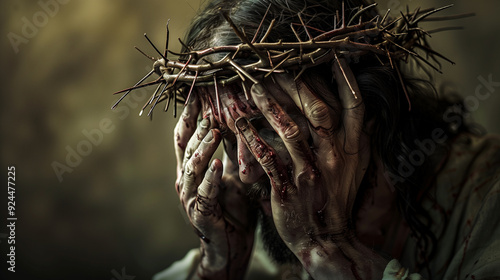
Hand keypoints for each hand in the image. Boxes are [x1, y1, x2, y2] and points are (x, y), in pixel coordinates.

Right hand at [174, 98, 255, 278]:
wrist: (230, 248)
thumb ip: (232, 154)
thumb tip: (240, 124)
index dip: (190, 115)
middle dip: (197, 126)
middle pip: (185, 147)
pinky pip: (204, 194)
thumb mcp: (233, 176)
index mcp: (191, 170)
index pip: (185, 137)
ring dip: (203, 147)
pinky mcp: (201, 215)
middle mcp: (185, 181)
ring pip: (192, 168)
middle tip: (210, 106)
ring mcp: (190, 198)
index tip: (197, 93)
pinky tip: (217, 165)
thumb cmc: (232, 211)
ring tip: (215, 130)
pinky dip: (210, 179)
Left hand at [235, 58, 386, 277]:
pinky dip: (251, 138)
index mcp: (351, 150)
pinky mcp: (289, 188)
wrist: (326, 238)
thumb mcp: (354, 169)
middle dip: (298, 85)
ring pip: (290, 131)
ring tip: (251, 88)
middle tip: (276, 68)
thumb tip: (361, 111)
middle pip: (319, 111)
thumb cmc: (335, 199)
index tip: (335, 57)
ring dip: (268, 107)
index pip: (355, 107)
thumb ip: (356, 139)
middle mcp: (334, 158)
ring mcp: (311, 172)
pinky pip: (267, 158)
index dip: (347, 81)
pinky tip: (238, 123)